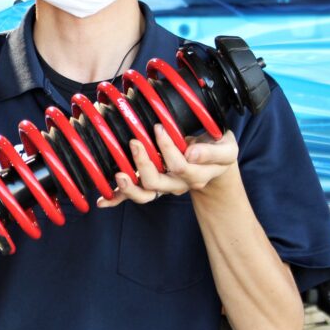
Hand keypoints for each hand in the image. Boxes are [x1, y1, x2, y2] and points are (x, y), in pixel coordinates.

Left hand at [98, 125, 238, 206]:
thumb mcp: (226, 148)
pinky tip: (103, 202)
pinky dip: (117, 199)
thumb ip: (212, 152)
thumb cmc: (218, 150)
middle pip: (158, 182)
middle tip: (135, 142)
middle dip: (143, 163)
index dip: (168, 148)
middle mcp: (178, 184)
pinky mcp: (151, 185)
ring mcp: (163, 186)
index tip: (159, 128)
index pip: (180, 166)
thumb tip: (191, 153)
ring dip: (129, 187)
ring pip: (145, 194)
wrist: (214, 163)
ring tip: (119, 175)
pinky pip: (134, 195)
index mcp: (196, 175)